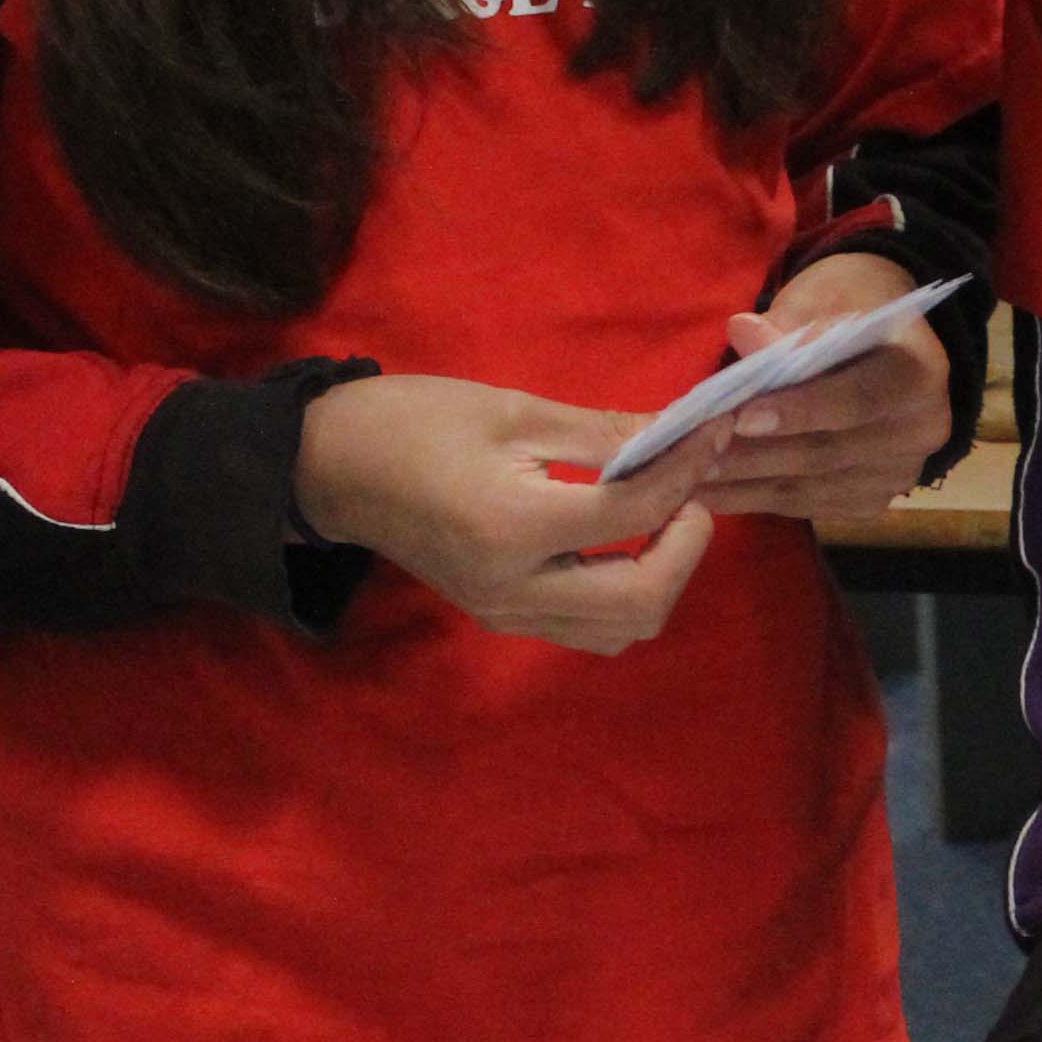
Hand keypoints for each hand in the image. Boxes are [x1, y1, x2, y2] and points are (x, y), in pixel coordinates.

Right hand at [294, 375, 714, 654]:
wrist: (330, 468)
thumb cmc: (414, 423)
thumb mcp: (513, 411)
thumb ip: (603, 432)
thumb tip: (683, 429)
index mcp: (513, 527)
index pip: (633, 516)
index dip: (686, 474)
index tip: (711, 435)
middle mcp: (514, 590)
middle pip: (642, 604)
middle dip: (686, 549)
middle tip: (691, 494)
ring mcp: (506, 613)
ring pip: (620, 630)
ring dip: (661, 579)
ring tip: (660, 517)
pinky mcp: (501, 617)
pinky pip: (587, 628)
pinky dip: (624, 593)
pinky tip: (623, 542)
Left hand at [691, 252, 960, 525]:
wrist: (883, 339)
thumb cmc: (848, 306)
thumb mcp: (822, 297)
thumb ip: (789, 324)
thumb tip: (745, 334)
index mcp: (920, 372)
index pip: (860, 399)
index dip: (801, 410)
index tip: (741, 415)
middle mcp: (922, 431)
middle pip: (830, 451)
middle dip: (756, 453)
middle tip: (694, 450)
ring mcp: (899, 473)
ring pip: (812, 486)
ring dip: (746, 482)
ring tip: (688, 474)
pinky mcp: (871, 500)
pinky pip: (807, 505)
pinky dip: (755, 499)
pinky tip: (710, 492)